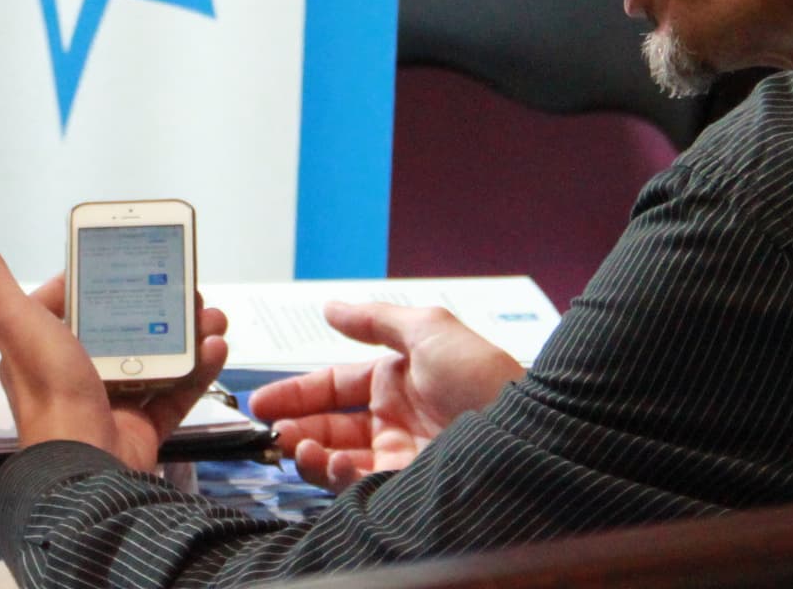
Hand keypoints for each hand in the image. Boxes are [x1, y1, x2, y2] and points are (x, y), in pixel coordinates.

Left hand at [0, 229, 226, 472]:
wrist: (87, 470)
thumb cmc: (51, 394)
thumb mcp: (19, 324)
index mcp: (39, 349)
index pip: (68, 303)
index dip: (96, 280)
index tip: (128, 261)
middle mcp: (72, 374)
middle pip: (121, 328)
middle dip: (157, 305)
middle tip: (187, 288)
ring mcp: (108, 401)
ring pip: (153, 357)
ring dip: (185, 334)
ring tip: (210, 316)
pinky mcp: (140, 426)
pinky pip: (174, 392)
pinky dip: (197, 371)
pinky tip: (215, 349)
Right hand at [247, 301, 521, 491]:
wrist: (528, 434)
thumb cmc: (485, 377)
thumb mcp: (428, 330)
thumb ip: (374, 319)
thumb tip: (331, 306)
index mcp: (397, 379)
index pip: (333, 386)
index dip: (297, 392)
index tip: (264, 402)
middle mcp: (395, 419)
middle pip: (330, 425)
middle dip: (297, 425)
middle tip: (271, 429)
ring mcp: (400, 455)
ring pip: (337, 457)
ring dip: (309, 451)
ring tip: (292, 443)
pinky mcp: (405, 486)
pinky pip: (357, 483)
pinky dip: (335, 475)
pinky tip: (329, 461)